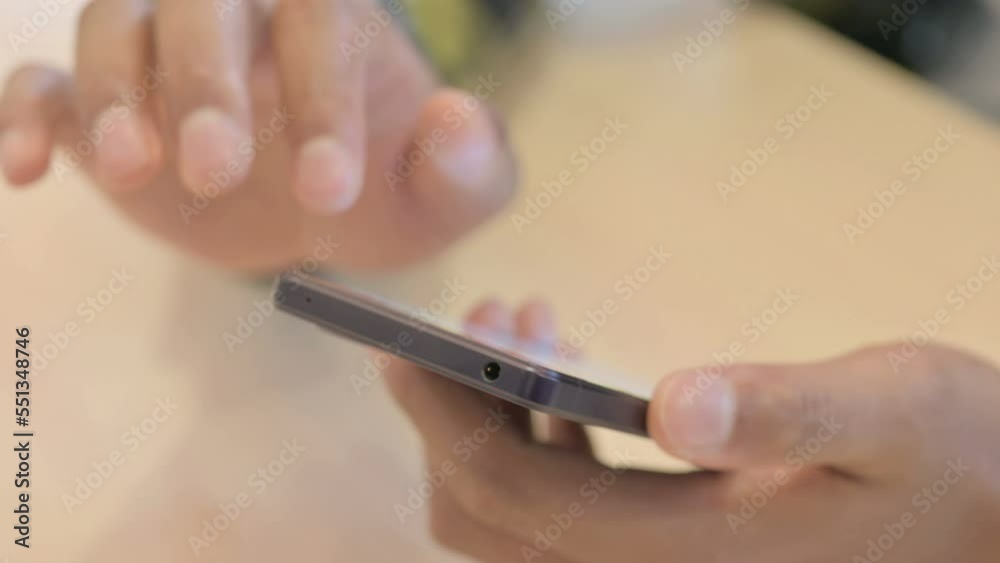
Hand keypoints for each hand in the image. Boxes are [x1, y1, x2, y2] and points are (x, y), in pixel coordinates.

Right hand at [0, 0, 514, 271]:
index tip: (329, 193)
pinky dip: (26, 113)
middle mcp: (241, 12)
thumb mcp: (446, 194)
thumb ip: (471, 166)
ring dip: (113, 94)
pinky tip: (25, 168)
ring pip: (114, 25)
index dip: (322, 102)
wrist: (323, 198)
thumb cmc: (390, 186)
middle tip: (218, 172)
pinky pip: (42, 80)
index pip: (320, 24)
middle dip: (206, 85)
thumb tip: (454, 119)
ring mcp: (161, 47)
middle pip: (203, 6)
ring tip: (130, 169)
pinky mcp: (99, 100)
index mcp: (332, 16)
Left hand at [386, 303, 999, 562]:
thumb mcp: (892, 417)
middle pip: (490, 517)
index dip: (446, 417)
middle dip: (453, 416)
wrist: (991, 512)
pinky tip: (563, 367)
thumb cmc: (955, 462)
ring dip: (494, 417)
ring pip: (517, 514)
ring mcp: (658, 562)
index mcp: (686, 551)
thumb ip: (789, 412)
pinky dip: (540, 431)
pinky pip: (565, 498)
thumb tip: (675, 402)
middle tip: (471, 313)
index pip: (517, 494)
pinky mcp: (672, 541)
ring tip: (520, 316)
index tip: (400, 343)